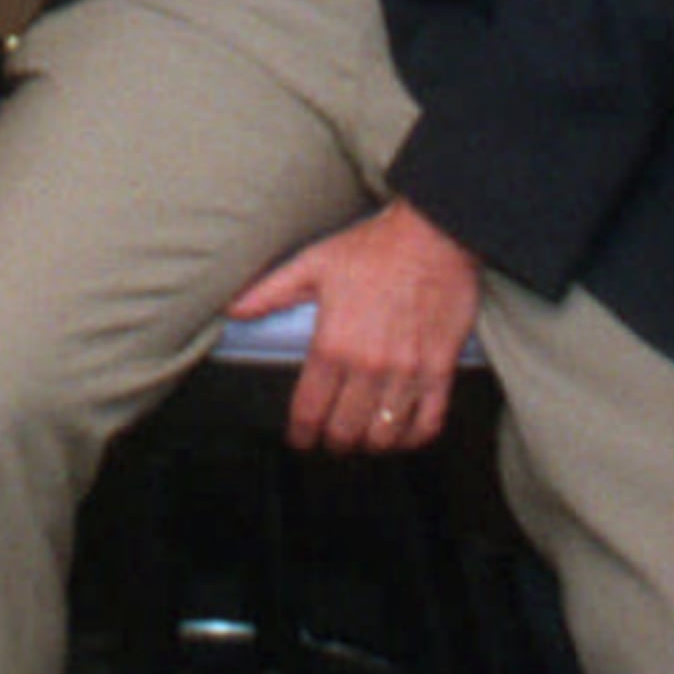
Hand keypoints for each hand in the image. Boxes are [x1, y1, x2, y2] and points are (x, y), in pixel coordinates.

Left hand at [230, 200, 483, 455]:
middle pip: (344, 433)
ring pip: (383, 437)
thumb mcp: (315, 263)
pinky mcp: (440, 370)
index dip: (300, 434)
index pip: (308, 413)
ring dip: (369, 442)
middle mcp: (368, 366)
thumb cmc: (377, 246)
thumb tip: (234, 309)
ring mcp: (406, 372)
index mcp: (333, 345)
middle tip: (331, 436)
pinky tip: (401, 430)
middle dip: (333, 441)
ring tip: (364, 433)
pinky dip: (411, 438)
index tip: (300, 437)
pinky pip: (426, 424)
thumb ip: (271, 292)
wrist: (436, 231)